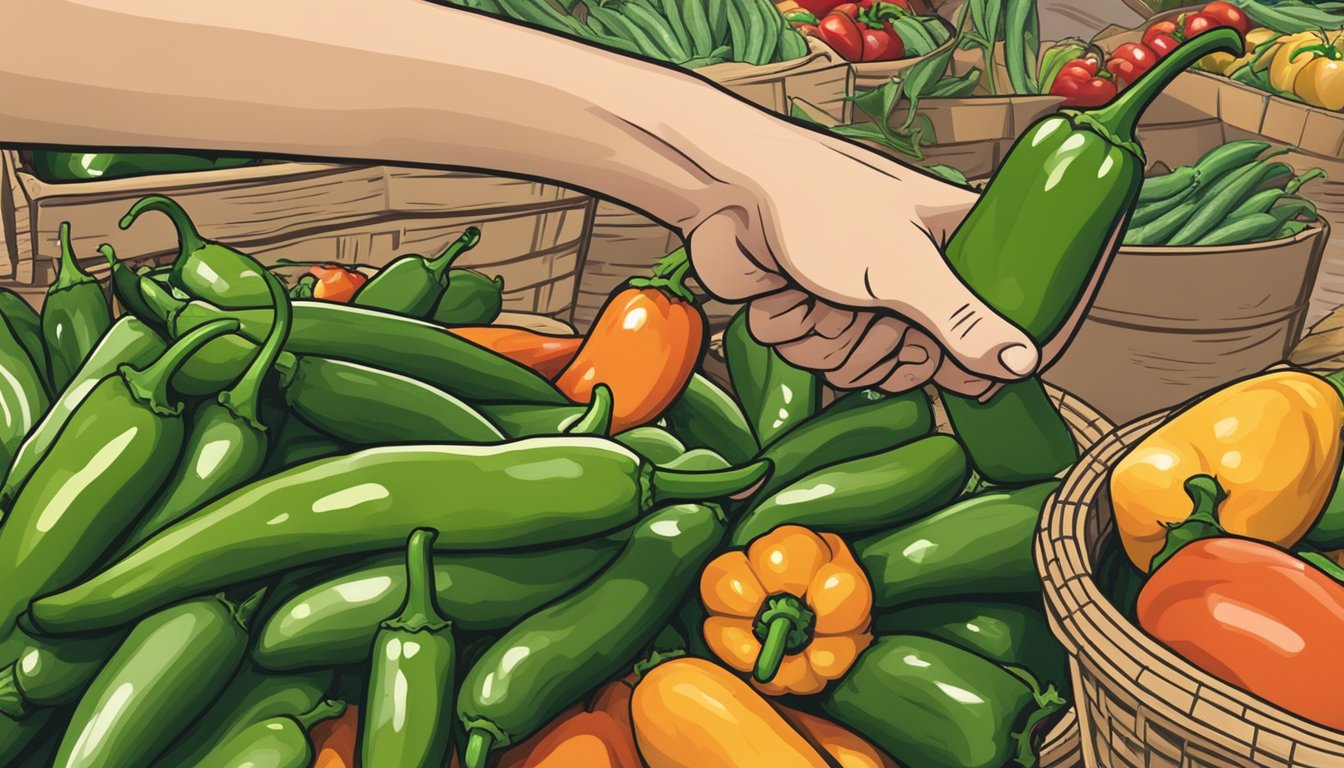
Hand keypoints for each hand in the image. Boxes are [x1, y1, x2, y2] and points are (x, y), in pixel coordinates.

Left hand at [684, 127, 1040, 396]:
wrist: (731, 191)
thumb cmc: (822, 208)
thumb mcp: (902, 269)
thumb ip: (963, 322)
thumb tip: (1024, 364)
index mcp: (956, 240)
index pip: (1007, 309)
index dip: (990, 356)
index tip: (974, 380)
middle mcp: (915, 272)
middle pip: (925, 360)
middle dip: (881, 348)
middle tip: (868, 312)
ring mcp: (863, 295)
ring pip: (863, 366)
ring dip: (828, 340)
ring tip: (817, 293)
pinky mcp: (814, 312)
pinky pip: (815, 359)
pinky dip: (793, 332)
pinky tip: (784, 293)